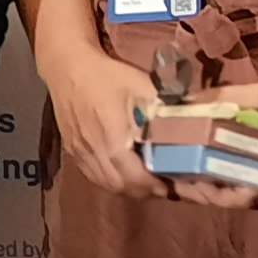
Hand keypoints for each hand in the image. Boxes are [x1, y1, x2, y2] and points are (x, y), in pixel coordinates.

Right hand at [32, 32, 163, 199]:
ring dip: (126, 187)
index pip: (134, 177)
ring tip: (142, 180)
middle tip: (159, 183)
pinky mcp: (72, 150)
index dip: (153, 186)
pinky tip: (120, 171)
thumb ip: (164, 105)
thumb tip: (190, 118)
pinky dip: (109, 180)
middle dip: (142, 190)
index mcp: (113, 137)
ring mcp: (80, 152)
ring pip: (105, 183)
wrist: (67, 67)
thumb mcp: (140, 84)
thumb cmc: (106, 75)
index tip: (168, 184)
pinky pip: (92, 175)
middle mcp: (94, 150)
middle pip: (120, 186)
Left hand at [161, 71, 257, 211]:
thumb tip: (176, 102)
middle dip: (193, 186)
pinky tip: (214, 164)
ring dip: (210, 183)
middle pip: (221, 197)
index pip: (212, 192)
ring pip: (235, 193)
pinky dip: (229, 178)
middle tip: (168, 172)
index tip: (161, 174)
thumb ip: (213, 101)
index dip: (183, 185)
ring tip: (184, 168)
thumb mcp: (251, 96)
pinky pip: (250, 186)